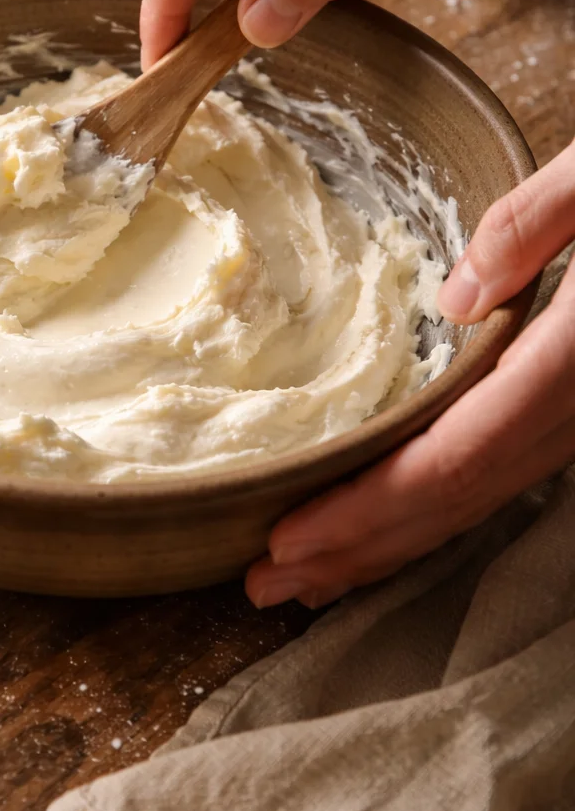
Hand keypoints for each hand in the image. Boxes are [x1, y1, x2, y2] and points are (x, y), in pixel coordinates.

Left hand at [246, 141, 574, 609]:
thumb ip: (534, 226)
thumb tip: (456, 303)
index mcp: (573, 361)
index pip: (453, 458)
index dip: (368, 509)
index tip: (287, 538)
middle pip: (456, 499)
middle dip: (359, 549)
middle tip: (266, 583)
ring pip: (481, 499)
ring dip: (392, 542)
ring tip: (310, 576)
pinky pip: (503, 472)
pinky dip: (439, 506)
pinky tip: (396, 518)